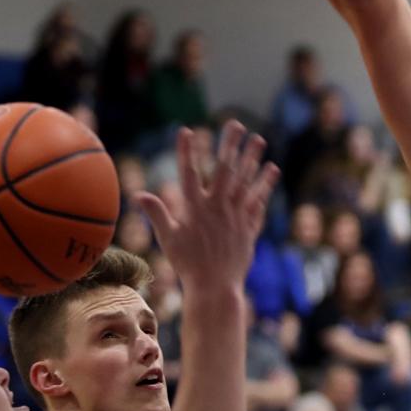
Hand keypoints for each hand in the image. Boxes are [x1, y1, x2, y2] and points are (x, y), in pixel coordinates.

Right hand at [137, 121, 278, 287]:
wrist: (215, 286)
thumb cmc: (187, 264)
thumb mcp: (168, 239)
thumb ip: (157, 213)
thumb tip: (138, 194)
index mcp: (194, 209)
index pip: (189, 173)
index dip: (187, 151)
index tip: (187, 131)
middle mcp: (217, 208)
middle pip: (224, 170)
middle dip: (229, 145)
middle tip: (235, 124)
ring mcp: (236, 216)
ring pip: (246, 181)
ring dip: (252, 159)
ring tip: (259, 139)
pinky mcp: (249, 226)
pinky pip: (259, 200)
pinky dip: (265, 184)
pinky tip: (271, 169)